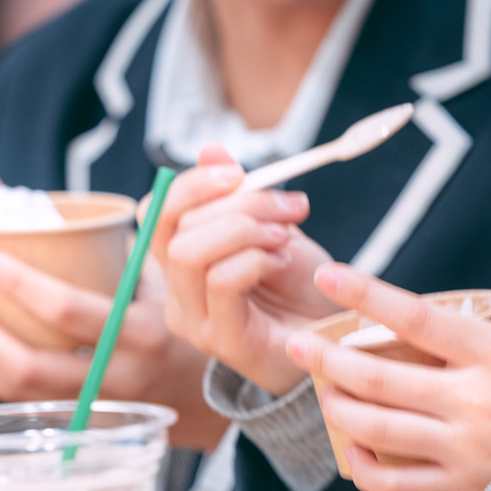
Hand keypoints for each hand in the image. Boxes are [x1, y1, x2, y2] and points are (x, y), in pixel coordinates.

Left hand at [0, 253, 228, 451]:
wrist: (213, 396)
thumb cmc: (191, 325)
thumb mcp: (178, 278)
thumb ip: (151, 236)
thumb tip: (126, 192)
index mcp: (142, 334)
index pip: (70, 312)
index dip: (22, 285)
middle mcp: (117, 377)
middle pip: (32, 367)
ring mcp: (96, 407)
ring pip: (19, 394)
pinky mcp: (80, 421)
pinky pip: (22, 404)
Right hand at [150, 145, 337, 396]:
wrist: (335, 339)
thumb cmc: (299, 287)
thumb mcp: (270, 227)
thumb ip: (238, 195)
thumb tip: (211, 149)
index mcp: (180, 264)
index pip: (155, 214)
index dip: (190, 185)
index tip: (238, 172)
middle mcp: (177, 295)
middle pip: (176, 230)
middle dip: (236, 204)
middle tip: (287, 206)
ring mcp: (195, 322)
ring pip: (191, 255)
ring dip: (245, 230)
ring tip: (284, 236)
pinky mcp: (223, 341)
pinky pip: (223, 282)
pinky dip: (256, 259)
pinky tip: (283, 263)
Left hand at [285, 263, 490, 490]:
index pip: (416, 318)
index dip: (365, 295)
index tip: (330, 277)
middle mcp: (471, 402)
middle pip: (377, 377)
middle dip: (327, 358)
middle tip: (298, 343)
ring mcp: (461, 450)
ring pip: (375, 428)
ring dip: (337, 406)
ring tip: (320, 390)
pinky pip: (394, 485)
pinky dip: (363, 468)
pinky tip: (350, 450)